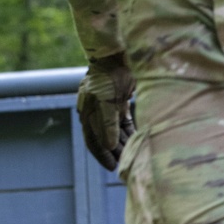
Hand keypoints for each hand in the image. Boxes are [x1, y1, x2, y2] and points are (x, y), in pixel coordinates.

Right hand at [77, 53, 134, 170]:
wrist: (117, 57)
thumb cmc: (109, 78)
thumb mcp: (107, 102)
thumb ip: (108, 124)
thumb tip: (108, 146)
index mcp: (87, 113)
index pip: (92, 140)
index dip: (101, 155)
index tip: (112, 167)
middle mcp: (96, 112)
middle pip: (104, 138)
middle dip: (114, 152)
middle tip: (125, 165)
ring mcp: (108, 107)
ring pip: (115, 132)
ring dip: (122, 144)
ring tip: (131, 156)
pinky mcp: (119, 103)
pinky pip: (123, 123)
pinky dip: (128, 132)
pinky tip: (136, 141)